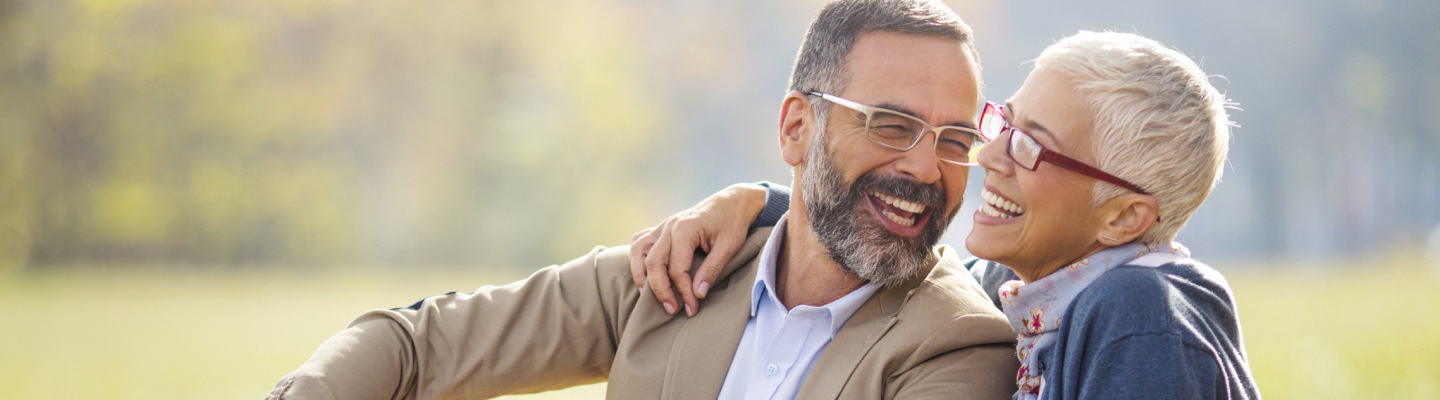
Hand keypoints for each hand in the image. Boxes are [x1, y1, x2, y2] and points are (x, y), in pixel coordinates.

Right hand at [629, 183, 768, 315]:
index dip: (684, 292)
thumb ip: (712, 270)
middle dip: (661, 290)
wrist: (732, 201)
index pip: (677, 269)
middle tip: (672, 310)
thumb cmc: (732, 223)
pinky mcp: (662, 227)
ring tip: (647, 296)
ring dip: (640, 275)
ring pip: (639, 252)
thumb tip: (698, 294)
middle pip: (654, 263)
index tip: (692, 308)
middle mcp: (669, 226)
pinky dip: (636, 258)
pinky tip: (643, 272)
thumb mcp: (729, 247)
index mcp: (685, 229)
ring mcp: (663, 226)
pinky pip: (639, 242)